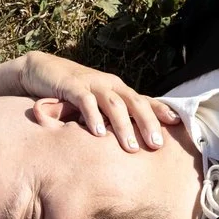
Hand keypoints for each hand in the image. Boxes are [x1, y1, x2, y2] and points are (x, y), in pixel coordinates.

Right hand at [14, 51, 181, 151]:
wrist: (41, 70)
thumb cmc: (72, 92)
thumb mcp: (95, 103)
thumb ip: (110, 116)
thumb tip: (131, 139)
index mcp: (118, 89)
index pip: (144, 99)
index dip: (160, 110)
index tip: (177, 124)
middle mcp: (109, 84)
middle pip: (134, 102)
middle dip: (147, 123)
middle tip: (157, 145)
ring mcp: (91, 83)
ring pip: (113, 103)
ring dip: (123, 126)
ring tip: (131, 147)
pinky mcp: (71, 86)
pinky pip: (85, 101)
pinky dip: (92, 116)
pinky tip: (97, 133)